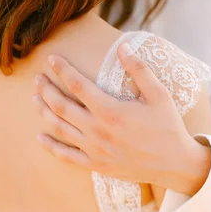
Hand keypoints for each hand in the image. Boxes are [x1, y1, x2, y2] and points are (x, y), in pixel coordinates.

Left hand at [34, 43, 210, 194]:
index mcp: (110, 110)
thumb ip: (139, 70)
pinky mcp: (96, 165)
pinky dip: (51, 146)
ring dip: (44, 112)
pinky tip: (40, 137)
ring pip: (60, 128)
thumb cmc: (168, 127)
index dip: (62, 70)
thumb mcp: (159, 95)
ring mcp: (95, 149)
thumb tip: (123, 47)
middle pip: (61, 106)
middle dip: (46, 89)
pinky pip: (67, 156)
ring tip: (35, 100)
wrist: (175, 164)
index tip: (51, 59)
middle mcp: (97, 130)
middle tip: (38, 79)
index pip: (77, 85)